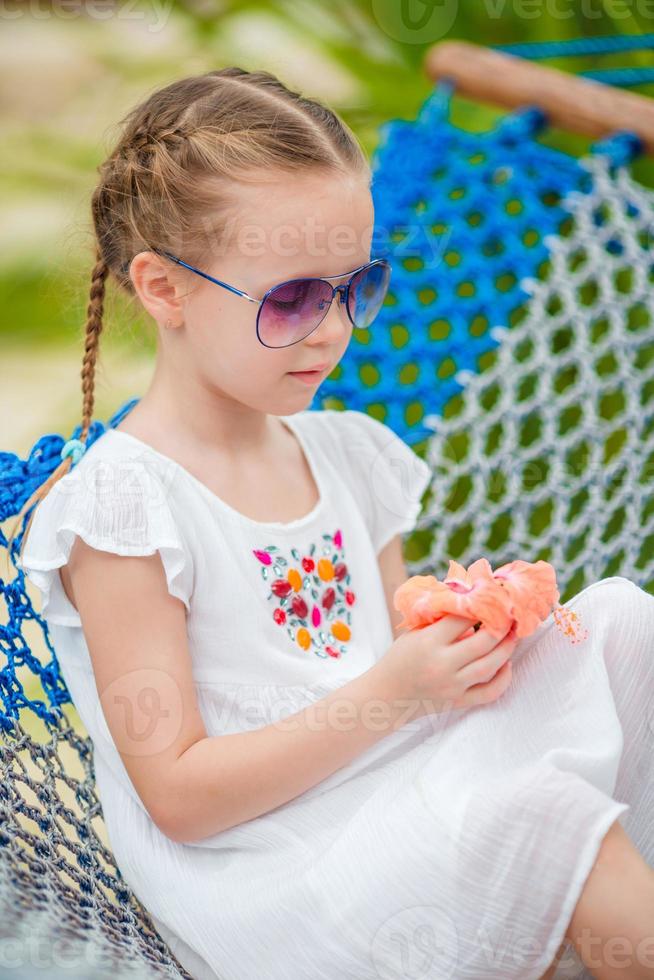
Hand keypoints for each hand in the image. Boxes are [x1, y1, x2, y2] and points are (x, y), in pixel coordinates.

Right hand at [378, 614, 516, 718]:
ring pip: (490, 666)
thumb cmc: (400, 657)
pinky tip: (507, 665)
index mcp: (429, 642)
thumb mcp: (414, 632)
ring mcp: (452, 685)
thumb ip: (441, 619)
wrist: (385, 694)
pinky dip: (503, 679)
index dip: (480, 607)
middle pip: (483, 642)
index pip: (464, 619)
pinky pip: (489, 693)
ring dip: (507, 649)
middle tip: (511, 616)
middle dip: (502, 627)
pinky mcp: (457, 702)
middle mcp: (442, 664)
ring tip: (513, 636)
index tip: (492, 599)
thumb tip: (470, 601)